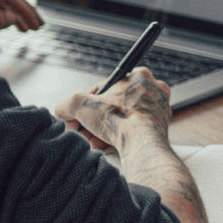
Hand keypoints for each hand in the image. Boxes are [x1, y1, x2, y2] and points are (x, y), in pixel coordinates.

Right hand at [53, 67, 172, 152]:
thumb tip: (61, 111)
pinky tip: (105, 146)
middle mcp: (153, 89)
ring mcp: (159, 108)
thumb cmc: (117, 119)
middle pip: (114, 105)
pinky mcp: (161, 126)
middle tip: (83, 130)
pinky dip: (119, 136)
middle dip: (95, 119)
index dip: (87, 103)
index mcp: (139, 75)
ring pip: (123, 118)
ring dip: (104, 130)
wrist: (143, 143)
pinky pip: (133, 129)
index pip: (106, 87)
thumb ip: (66, 104)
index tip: (78, 116)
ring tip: (92, 141)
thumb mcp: (81, 105)